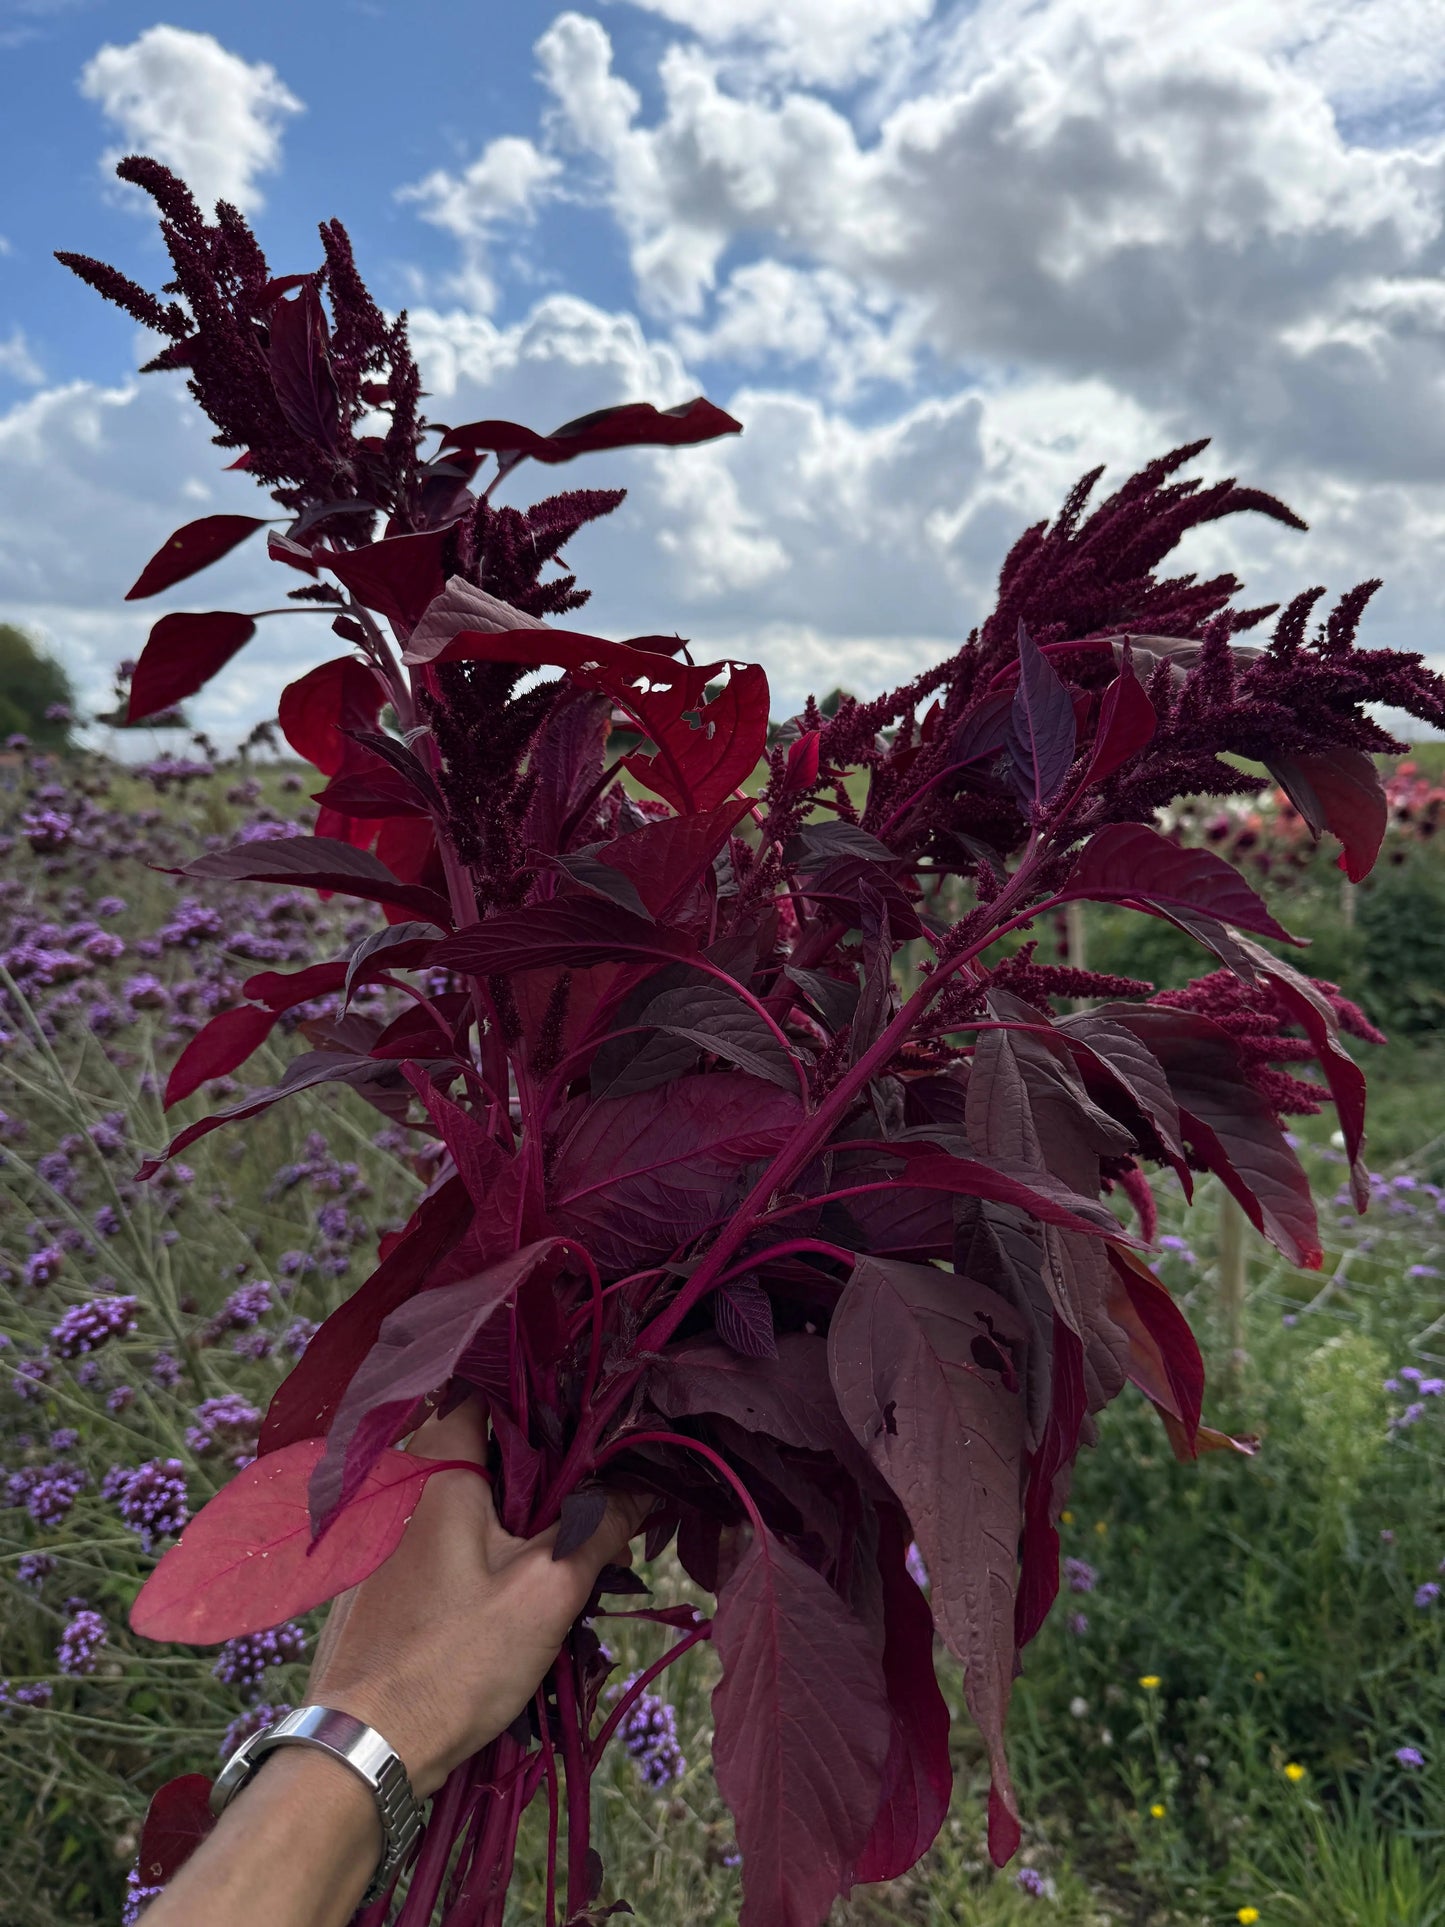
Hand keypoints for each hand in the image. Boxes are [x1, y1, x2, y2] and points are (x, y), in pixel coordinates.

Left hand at [304, 1398, 648, 1797]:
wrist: (365, 1748)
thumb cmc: (454, 1662)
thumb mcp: (547, 1591)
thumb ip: (600, 1527)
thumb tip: (648, 1487)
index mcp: (435, 1463)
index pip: (494, 1388)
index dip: (549, 1395)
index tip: (596, 1415)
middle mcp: (399, 1479)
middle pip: (481, 1439)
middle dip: (541, 1459)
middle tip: (595, 1481)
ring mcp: (381, 1525)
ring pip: (461, 1485)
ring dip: (512, 1502)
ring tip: (566, 1529)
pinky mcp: (378, 1567)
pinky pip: (438, 1523)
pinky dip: (478, 1533)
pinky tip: (514, 1567)